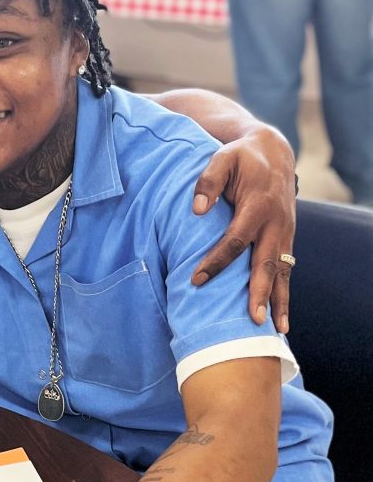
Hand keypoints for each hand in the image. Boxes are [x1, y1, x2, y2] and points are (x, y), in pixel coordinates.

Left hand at [190, 126, 295, 332]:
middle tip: (254, 320)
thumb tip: (196, 208)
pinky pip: (286, 268)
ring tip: (278, 330)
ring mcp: (285, 232)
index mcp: (258, 205)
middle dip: (260, 292)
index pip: (235, 240)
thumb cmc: (241, 158)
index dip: (216, 261)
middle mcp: (276, 222)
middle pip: (266, 263)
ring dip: (280, 300)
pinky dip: (284, 291)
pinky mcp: (286, 237)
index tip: (196, 280)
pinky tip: (282, 315)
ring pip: (283, 271)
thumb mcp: (222, 159)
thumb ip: (208, 181)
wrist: (274, 151)